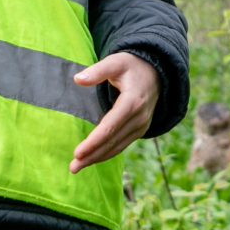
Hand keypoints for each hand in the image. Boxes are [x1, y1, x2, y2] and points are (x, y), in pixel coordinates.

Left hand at [71, 51, 159, 171]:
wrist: (156, 72)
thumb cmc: (131, 65)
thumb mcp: (115, 62)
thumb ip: (97, 71)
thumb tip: (77, 79)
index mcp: (132, 102)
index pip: (110, 127)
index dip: (93, 141)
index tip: (77, 153)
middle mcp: (139, 117)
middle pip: (112, 141)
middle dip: (92, 155)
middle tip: (72, 167)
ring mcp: (142, 125)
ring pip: (117, 147)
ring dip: (97, 158)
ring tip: (77, 167)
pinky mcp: (140, 129)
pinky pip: (122, 145)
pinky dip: (107, 153)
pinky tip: (93, 159)